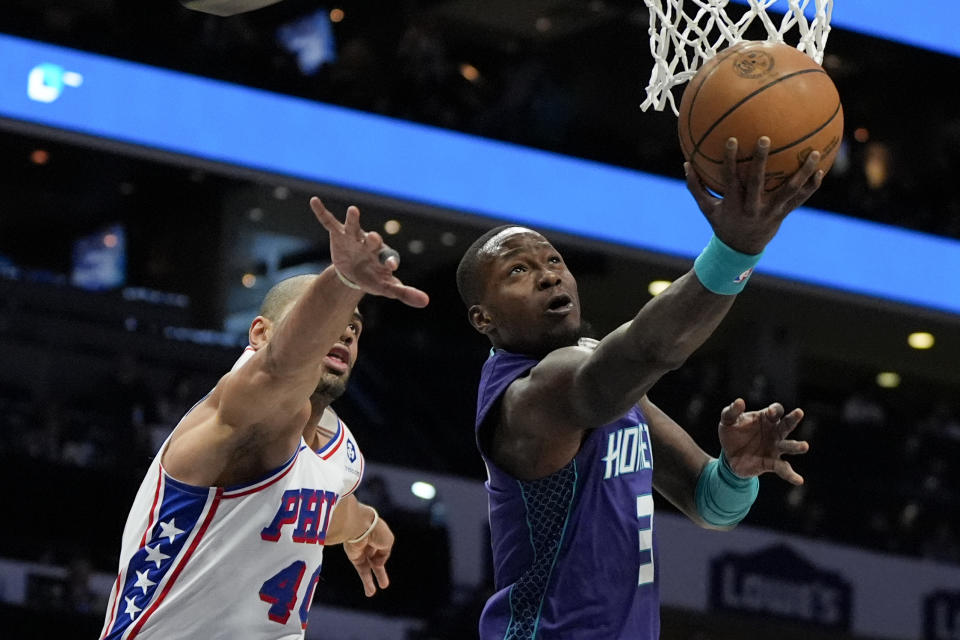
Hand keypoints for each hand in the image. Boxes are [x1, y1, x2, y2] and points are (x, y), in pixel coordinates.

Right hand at [310, 197, 429, 307]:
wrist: (354, 274)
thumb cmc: (374, 278)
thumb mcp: (387, 288)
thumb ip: (405, 293)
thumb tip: (426, 302)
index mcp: (383, 256)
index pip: (389, 257)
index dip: (390, 261)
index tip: (392, 267)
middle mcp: (370, 244)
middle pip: (373, 241)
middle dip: (373, 240)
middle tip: (375, 238)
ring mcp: (354, 238)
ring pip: (354, 227)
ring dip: (354, 220)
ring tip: (353, 210)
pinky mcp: (339, 235)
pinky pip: (329, 222)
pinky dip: (322, 212)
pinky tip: (314, 201)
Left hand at [343, 517, 393, 596]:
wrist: (359, 526)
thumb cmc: (375, 530)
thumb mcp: (388, 541)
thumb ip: (385, 554)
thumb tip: (378, 563)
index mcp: (379, 535)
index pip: (383, 548)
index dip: (383, 555)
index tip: (382, 559)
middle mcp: (370, 543)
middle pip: (375, 560)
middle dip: (379, 571)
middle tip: (383, 584)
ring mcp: (361, 551)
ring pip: (367, 568)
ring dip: (369, 581)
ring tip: (371, 594)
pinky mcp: (354, 557)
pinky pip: (362, 571)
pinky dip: (366, 581)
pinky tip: (371, 591)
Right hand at [686, 137, 822, 253]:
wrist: (741, 249)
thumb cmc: (722, 223)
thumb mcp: (707, 208)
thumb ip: (696, 187)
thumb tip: (685, 164)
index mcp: (734, 203)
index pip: (731, 179)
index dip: (731, 160)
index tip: (733, 140)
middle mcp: (753, 207)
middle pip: (758, 182)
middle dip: (761, 161)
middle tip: (765, 139)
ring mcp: (771, 211)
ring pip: (788, 190)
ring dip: (802, 173)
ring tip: (812, 154)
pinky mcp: (783, 214)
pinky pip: (800, 199)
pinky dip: (811, 187)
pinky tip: (821, 171)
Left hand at [717, 398, 807, 484]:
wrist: (728, 455)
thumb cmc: (732, 433)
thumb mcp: (727, 420)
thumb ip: (732, 411)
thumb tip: (740, 401)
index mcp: (766, 419)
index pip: (776, 411)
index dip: (775, 410)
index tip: (771, 413)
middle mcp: (775, 432)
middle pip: (786, 425)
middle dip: (793, 419)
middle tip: (799, 413)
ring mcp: (775, 448)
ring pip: (788, 446)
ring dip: (796, 446)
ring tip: (804, 446)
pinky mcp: (771, 463)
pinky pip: (783, 469)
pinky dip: (791, 475)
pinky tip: (799, 480)